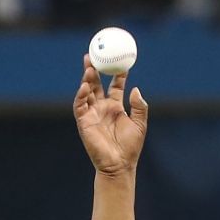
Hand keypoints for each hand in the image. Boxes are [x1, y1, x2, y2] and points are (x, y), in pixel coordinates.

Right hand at [73, 59, 148, 177]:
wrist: (119, 165)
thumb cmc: (130, 148)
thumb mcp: (140, 124)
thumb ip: (139, 107)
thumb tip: (135, 89)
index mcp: (115, 108)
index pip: (115, 86)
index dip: (117, 74)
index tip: (121, 61)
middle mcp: (102, 108)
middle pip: (96, 84)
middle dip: (95, 69)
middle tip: (95, 54)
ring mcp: (92, 114)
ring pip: (87, 91)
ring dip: (87, 79)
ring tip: (89, 66)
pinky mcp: (83, 122)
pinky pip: (80, 105)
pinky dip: (81, 95)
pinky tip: (85, 86)